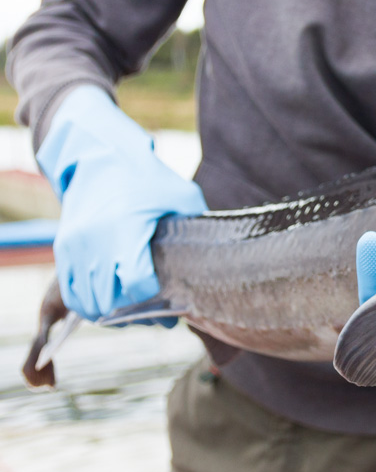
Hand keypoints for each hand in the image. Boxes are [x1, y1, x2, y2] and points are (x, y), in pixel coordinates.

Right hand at [36, 85, 206, 320]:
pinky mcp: (63, 250)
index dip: (153, 296)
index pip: (137, 285)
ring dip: (111, 313)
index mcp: (127, 229)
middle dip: (135, 312)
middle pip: (111, 301)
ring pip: (88, 303)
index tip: (168, 294)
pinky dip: (88, 305)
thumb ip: (197, 223)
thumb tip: (216, 254)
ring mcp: (75, 247)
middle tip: (156, 312)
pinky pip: (70, 293)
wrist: (99, 158)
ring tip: (134, 308)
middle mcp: (96, 242)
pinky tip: (110, 302)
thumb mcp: (181, 196)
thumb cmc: (147, 179)